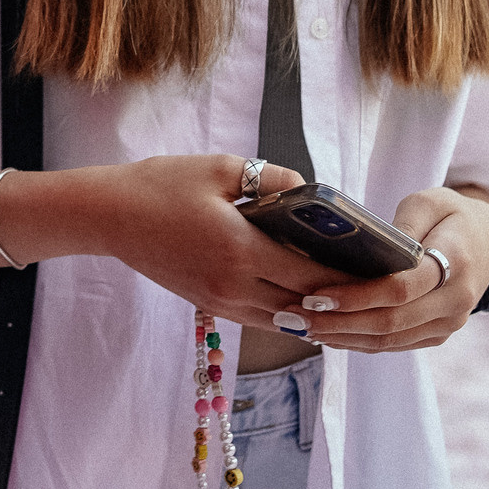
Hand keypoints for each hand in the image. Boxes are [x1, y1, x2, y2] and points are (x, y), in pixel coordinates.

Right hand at [82, 156, 349, 333]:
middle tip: (375, 286)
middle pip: (304, 305)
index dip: (350, 278)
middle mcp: (234, 286)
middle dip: (341, 299)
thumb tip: (311, 190)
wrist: (108, 216)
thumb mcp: (222, 168)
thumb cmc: (161, 185)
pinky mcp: (208, 305)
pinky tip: (307, 302)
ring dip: (316, 313)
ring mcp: (220, 301)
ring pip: (284, 320)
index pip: (312, 276)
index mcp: (241, 250)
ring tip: (348, 299)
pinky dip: (289, 314)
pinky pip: (262, 318)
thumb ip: (274, 178)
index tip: (379, 271)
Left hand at [299, 188, 488, 352]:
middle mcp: (456, 301)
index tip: (317, 294)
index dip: (357, 296)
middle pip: (391, 322)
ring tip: (303, 326)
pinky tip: (327, 334)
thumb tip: (376, 244)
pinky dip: (358, 342)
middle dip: (339, 323)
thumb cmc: (450, 215)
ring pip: (390, 340)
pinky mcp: (437, 334)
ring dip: (343, 338)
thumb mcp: (429, 202)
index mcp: (456, 263)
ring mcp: (448, 323)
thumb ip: (405, 223)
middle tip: (297, 316)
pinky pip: (395, 345)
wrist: (486, 241)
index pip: (401, 289)